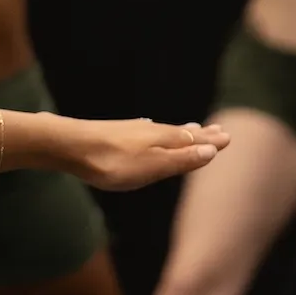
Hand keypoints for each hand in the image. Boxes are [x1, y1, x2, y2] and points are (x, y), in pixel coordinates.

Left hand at [62, 117, 226, 190]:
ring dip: (180, 131)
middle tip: (216, 130)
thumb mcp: (152, 166)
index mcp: (164, 140)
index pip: (194, 140)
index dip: (210, 142)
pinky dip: (154, 131)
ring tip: (190, 128)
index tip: (227, 137)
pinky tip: (147, 128)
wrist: (67, 145)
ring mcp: (130, 130)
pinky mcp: (112, 133)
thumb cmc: (111, 161)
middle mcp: (150, 131)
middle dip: (200, 134)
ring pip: (162, 130)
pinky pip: (143, 130)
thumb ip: (181, 159)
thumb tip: (212, 150)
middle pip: (181, 133)